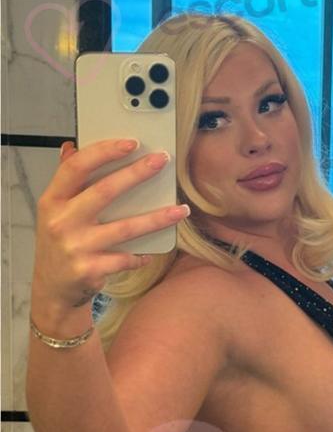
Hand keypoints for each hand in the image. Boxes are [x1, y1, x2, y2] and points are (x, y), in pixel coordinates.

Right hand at [31, 138, 189, 309]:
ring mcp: (76, 247)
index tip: (131, 142)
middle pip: (104, 191)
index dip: (103, 152)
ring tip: (181, 210)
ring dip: (157, 218)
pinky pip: (126, 258)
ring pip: (125, 228)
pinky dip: (141, 255)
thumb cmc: (59, 244)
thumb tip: (72, 147)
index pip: (76, 168)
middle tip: (161, 160)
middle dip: (136, 173)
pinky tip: (151, 252)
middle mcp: (62, 222)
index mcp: (52, 200)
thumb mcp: (55, 211)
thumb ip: (66, 181)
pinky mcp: (90, 270)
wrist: (53, 289)